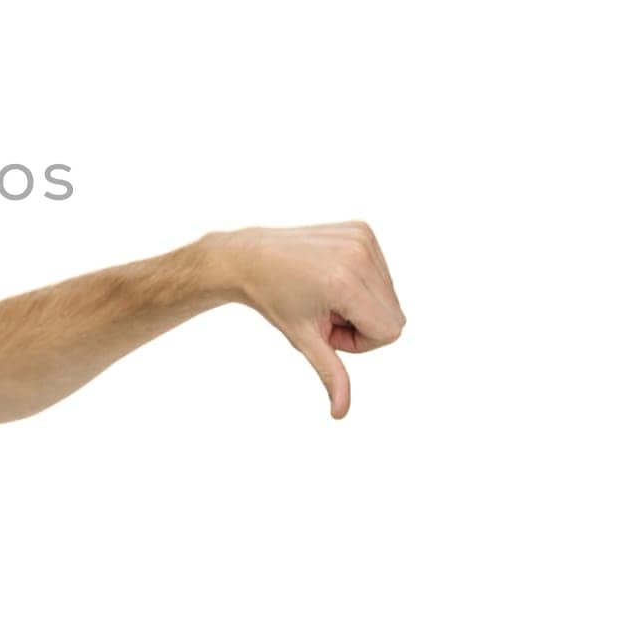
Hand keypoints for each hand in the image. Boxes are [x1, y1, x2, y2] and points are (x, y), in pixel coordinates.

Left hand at [206, 221, 405, 419]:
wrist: (248, 257)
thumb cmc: (273, 299)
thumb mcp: (303, 339)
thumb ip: (331, 374)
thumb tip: (340, 414)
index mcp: (346, 283)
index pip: (390, 331)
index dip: (360, 342)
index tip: (328, 330)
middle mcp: (358, 255)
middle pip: (394, 315)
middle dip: (363, 324)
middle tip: (324, 313)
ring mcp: (361, 238)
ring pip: (390, 294)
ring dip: (362, 303)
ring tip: (324, 295)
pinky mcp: (361, 228)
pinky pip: (382, 271)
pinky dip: (362, 281)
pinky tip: (330, 277)